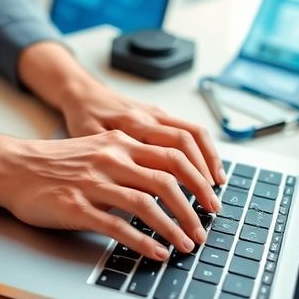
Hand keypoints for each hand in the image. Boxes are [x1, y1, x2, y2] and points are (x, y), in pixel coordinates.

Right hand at [0, 131, 221, 260]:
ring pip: (147, 204)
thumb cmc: (56, 163)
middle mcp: (111, 158)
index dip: (199, 179)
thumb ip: (130, 161)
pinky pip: (118, 226)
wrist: (12, 167)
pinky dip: (144, 242)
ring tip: (186, 244)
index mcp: (121, 143)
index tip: (212, 199)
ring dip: (174, 227)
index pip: (173, 156)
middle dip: (193, 208)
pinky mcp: (76, 206)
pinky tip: (157, 252)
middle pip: (168, 180)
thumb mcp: (98, 149)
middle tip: (204, 228)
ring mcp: (94, 182)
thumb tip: (168, 184)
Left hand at [16, 41, 226, 186]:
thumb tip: (134, 191)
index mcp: (132, 126)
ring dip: (210, 160)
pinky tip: (206, 168)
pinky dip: (202, 149)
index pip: (172, 152)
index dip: (189, 179)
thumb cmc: (81, 120)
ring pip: (195, 133)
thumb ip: (109, 162)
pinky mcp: (159, 113)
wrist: (81, 92)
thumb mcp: (87, 142)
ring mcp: (157, 113)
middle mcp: (149, 116)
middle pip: (189, 143)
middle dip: (204, 175)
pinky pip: (189, 129)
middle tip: (212, 204)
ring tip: (218, 185)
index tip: (196, 205)